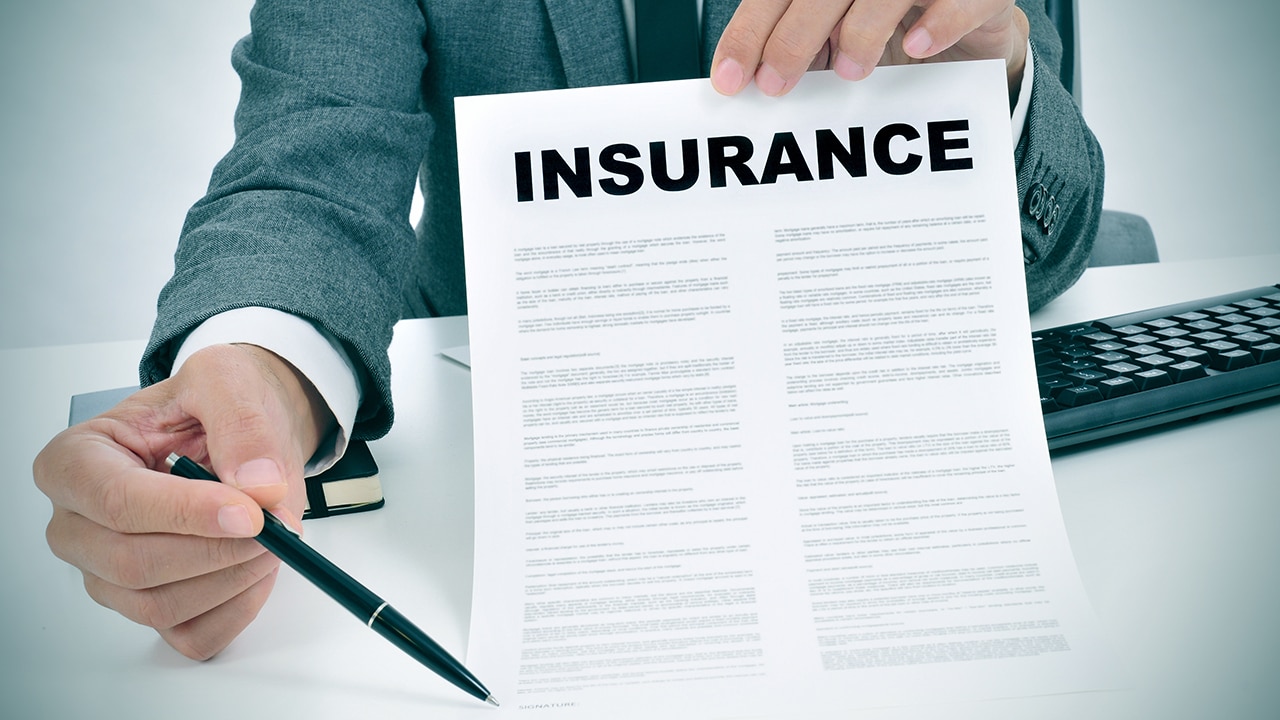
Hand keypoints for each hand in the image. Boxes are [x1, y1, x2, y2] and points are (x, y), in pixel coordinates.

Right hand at [33, 343, 333, 659]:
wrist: (238, 430)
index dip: (186, 513)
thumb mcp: (226, 380)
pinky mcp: (150, 606)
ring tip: (275, 535)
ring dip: (234, 577)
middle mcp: (78, 524)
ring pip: (160, 605)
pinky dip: (238, 607)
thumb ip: (241, 425)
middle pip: (133, 563)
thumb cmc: (214, 403)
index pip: (116, 502)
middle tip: (277, 522)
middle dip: (218, 548)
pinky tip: (259, 566)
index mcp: (75, 461)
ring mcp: (108, 574)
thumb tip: (259, 486)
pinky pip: (191, 634)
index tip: (250, 511)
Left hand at [712, 0, 1028, 96]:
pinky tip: (916, 45)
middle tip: (777, 83)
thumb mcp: (833, 34)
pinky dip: (941, 20)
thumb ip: (795, 45)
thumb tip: (748, 78)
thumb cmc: (891, 23)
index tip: (730, 78)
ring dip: (860, 29)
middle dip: (793, 36)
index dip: (750, 31)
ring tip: (849, 71)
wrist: (973, 19)